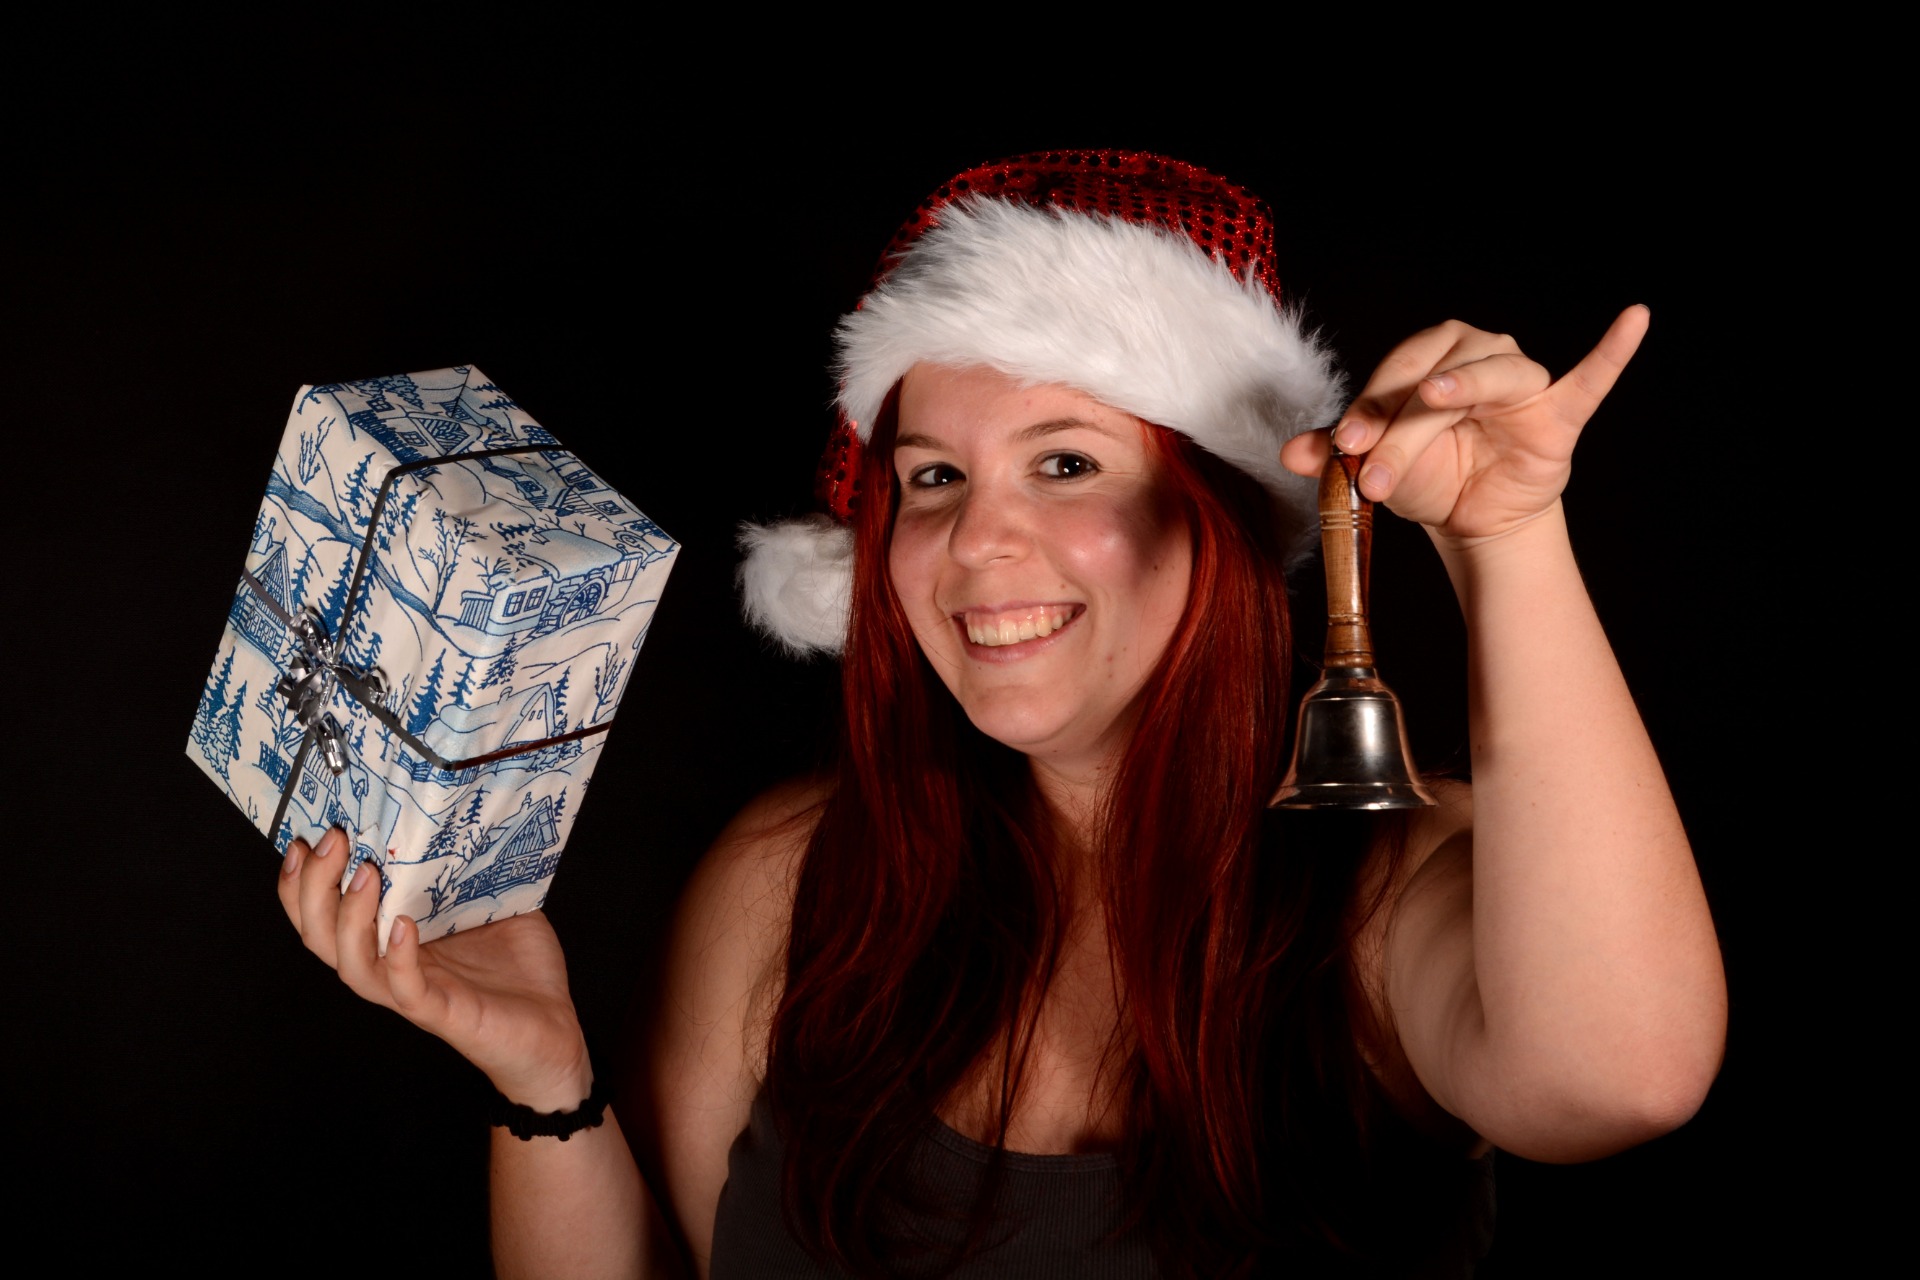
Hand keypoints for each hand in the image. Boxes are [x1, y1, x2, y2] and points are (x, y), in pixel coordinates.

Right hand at [277, 829, 590, 1108]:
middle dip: (315, 889)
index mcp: (392, 940)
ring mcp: (413, 992)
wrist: (552, 1027)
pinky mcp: (443, 1012)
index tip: (305, 841)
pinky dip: (399, 958)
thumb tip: (466, 812)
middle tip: (333, 844)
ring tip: (365, 876)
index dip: (302, 884)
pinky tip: (402, 926)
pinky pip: (407, 990)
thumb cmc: (519, 968)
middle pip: (321, 938)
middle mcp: (390, 967)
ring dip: (350, 919)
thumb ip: (470, 868)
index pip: (325, 916)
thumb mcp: (490, 903)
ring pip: (353, 966)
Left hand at [1281, 306, 1648, 544]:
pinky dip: (1612, 351)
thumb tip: (1290, 452)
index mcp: (1430, 359)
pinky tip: (1634, 318)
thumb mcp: (1373, 465)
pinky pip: (1590, 378)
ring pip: (1494, 375)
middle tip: (1372, 468)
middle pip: (1439, 373)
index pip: (1398, 372)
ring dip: (1462, 390)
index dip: (1370, 404)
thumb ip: (1335, 453)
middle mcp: (1479, 357)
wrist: (1471, 521)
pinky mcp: (1559, 413)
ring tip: (1436, 400)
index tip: (1343, 445)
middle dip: (1402, 421)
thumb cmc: (1427, 476)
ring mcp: (1523, 383)